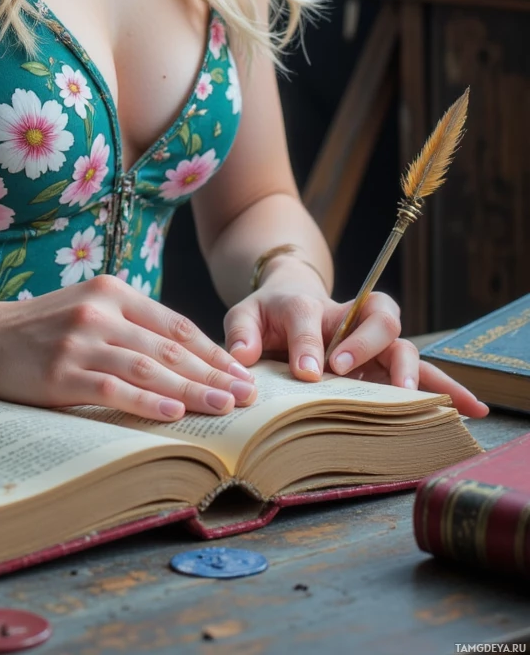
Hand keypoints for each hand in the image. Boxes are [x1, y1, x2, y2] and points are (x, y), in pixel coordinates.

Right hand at [0, 275, 257, 421]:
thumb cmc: (41, 329)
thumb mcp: (88, 309)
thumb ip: (130, 324)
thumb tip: (186, 357)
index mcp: (111, 291)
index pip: (174, 324)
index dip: (211, 351)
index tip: (241, 373)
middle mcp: (100, 312)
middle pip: (168, 347)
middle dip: (213, 374)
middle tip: (248, 395)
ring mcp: (79, 341)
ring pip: (148, 368)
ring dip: (191, 390)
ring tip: (224, 407)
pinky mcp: (61, 373)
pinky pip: (113, 389)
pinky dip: (146, 401)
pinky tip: (173, 412)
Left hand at [224, 271, 488, 418]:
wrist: (290, 302)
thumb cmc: (268, 314)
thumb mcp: (245, 316)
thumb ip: (240, 333)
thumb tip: (240, 358)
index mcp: (308, 305)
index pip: (309, 316)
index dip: (309, 342)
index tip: (306, 372)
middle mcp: (349, 318)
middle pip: (375, 317)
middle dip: (364, 344)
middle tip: (343, 371)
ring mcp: (373, 342)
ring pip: (405, 344)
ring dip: (408, 369)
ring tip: (408, 397)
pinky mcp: (387, 364)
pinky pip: (422, 373)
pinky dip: (447, 389)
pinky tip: (471, 409)